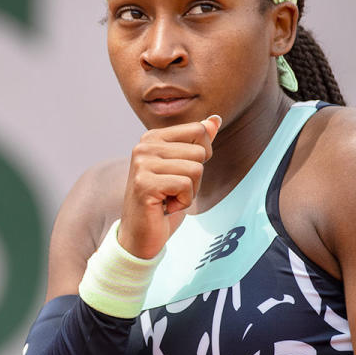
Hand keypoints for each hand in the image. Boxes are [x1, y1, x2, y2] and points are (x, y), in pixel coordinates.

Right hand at [119, 115, 220, 258]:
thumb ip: (198, 143)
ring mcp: (142, 164)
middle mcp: (144, 146)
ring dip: (190, 191)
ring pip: (195, 169)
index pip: (199, 130)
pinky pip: (186, 185)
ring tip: (168, 198)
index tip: (180, 172)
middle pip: (200, 151)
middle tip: (172, 190)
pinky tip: (165, 207)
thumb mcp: (184, 168)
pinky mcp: (144, 184)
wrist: (140, 235)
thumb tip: (214, 119)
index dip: (202, 155)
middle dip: (196, 178)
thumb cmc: (164, 202)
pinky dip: (183, 202)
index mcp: (153, 137)